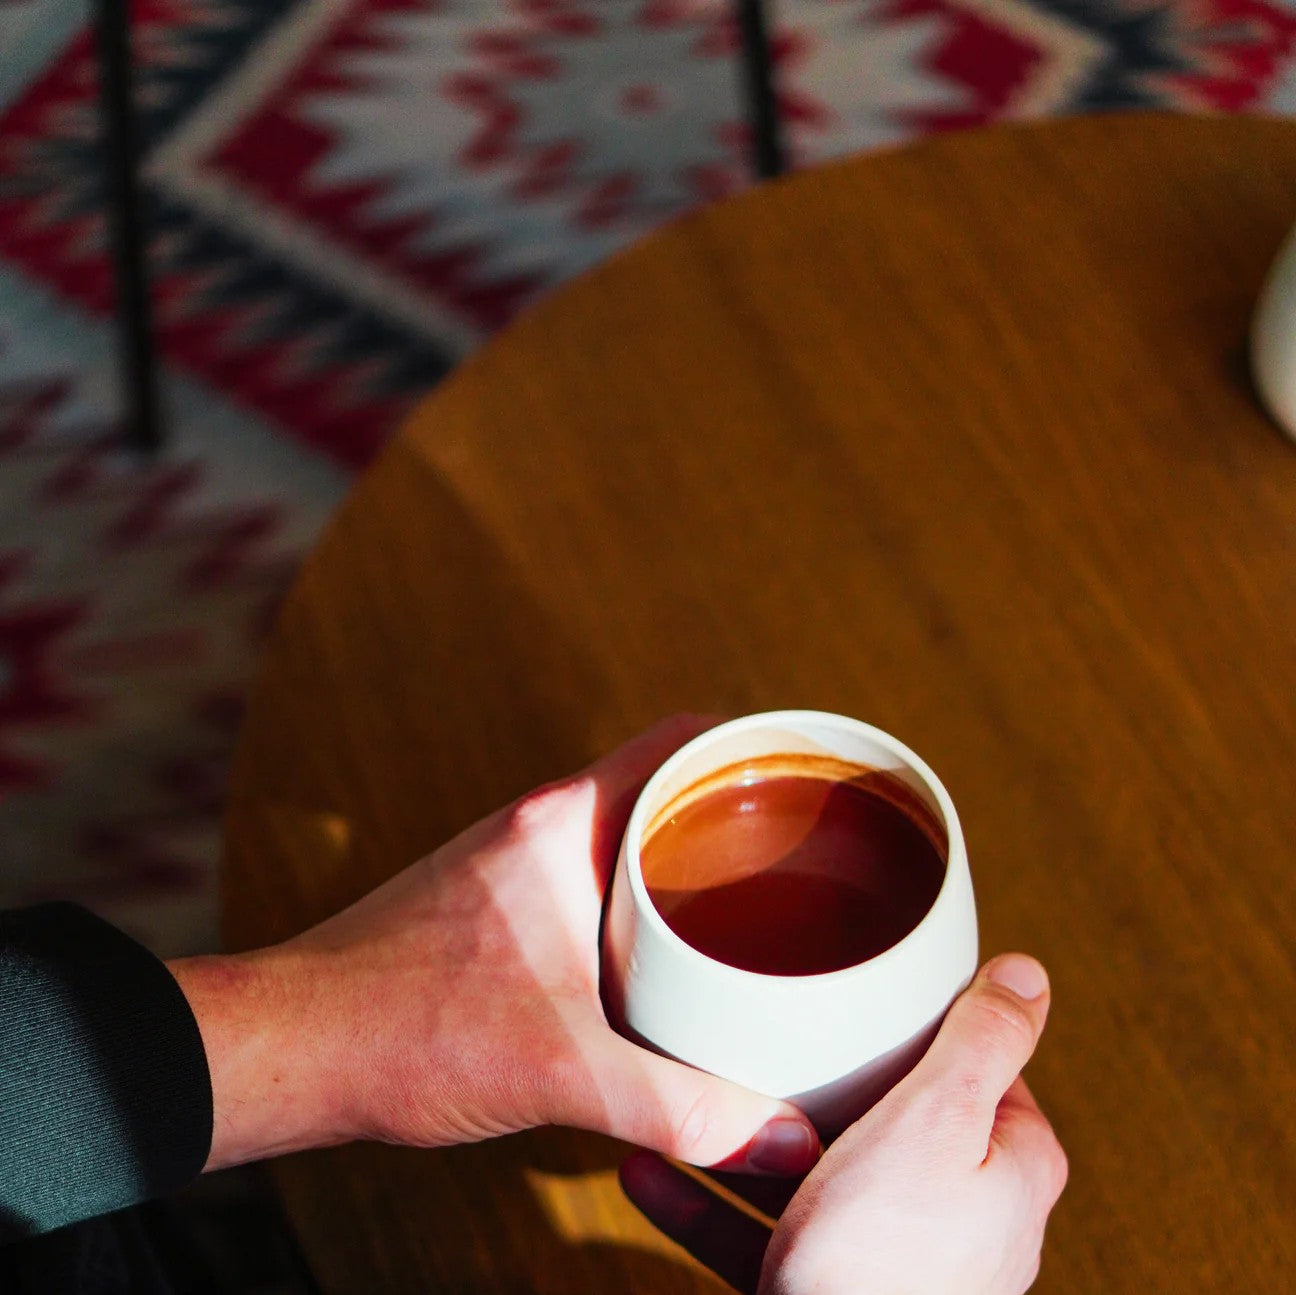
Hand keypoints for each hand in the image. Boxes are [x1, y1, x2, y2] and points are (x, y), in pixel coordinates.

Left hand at [169, 716, 820, 1177]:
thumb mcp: (562, 1071)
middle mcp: (541, 826)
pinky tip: (677, 964)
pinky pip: (598, 881)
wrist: (292, 1049)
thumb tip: (784, 1142)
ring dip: (692, 861)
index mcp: (561, 823)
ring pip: (630, 837)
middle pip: (666, 786)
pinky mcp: (500, 909)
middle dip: (742, 813)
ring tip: (762, 910)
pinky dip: (648, 904)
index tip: (820, 771)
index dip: (758, 743)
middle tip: (813, 856)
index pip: (681, 742)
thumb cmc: (403, 1033)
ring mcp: (516, 865)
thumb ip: (679, 1107)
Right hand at [620, 954, 1067, 1294]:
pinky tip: (651, 1170)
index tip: (867, 996)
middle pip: (888, 1118)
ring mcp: (891, 1264)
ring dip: (745, 1140)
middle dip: (819, 1083)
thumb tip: (1028, 974)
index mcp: (1009, 1165)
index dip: (922, 1027)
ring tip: (689, 1093)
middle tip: (766, 1037)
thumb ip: (984, 1042)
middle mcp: (962, 1219)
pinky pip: (761, 1234)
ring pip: (812, 1176)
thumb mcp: (937, 1121)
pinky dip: (710, 1202)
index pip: (977, 1067)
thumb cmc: (888, 1263)